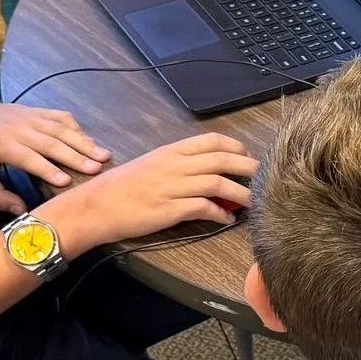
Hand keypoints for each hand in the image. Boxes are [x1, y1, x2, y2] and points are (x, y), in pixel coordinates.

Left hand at [0, 101, 110, 213]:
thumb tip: (22, 212)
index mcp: (0, 145)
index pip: (29, 158)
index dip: (48, 169)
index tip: (66, 182)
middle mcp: (18, 128)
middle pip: (51, 142)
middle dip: (76, 155)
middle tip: (98, 168)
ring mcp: (27, 116)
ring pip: (60, 128)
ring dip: (83, 141)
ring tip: (104, 155)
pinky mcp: (33, 110)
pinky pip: (58, 116)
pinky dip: (76, 127)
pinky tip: (89, 140)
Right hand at [39, 133, 258, 256]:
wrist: (96, 206)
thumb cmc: (122, 187)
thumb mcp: (151, 165)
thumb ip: (178, 164)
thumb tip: (205, 171)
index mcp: (171, 151)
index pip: (212, 140)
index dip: (236, 146)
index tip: (248, 156)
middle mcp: (175, 164)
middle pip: (222, 159)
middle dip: (249, 167)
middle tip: (265, 177)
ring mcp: (173, 186)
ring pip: (219, 183)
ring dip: (241, 194)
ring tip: (254, 202)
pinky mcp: (170, 209)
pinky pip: (204, 208)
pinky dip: (221, 213)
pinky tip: (227, 219)